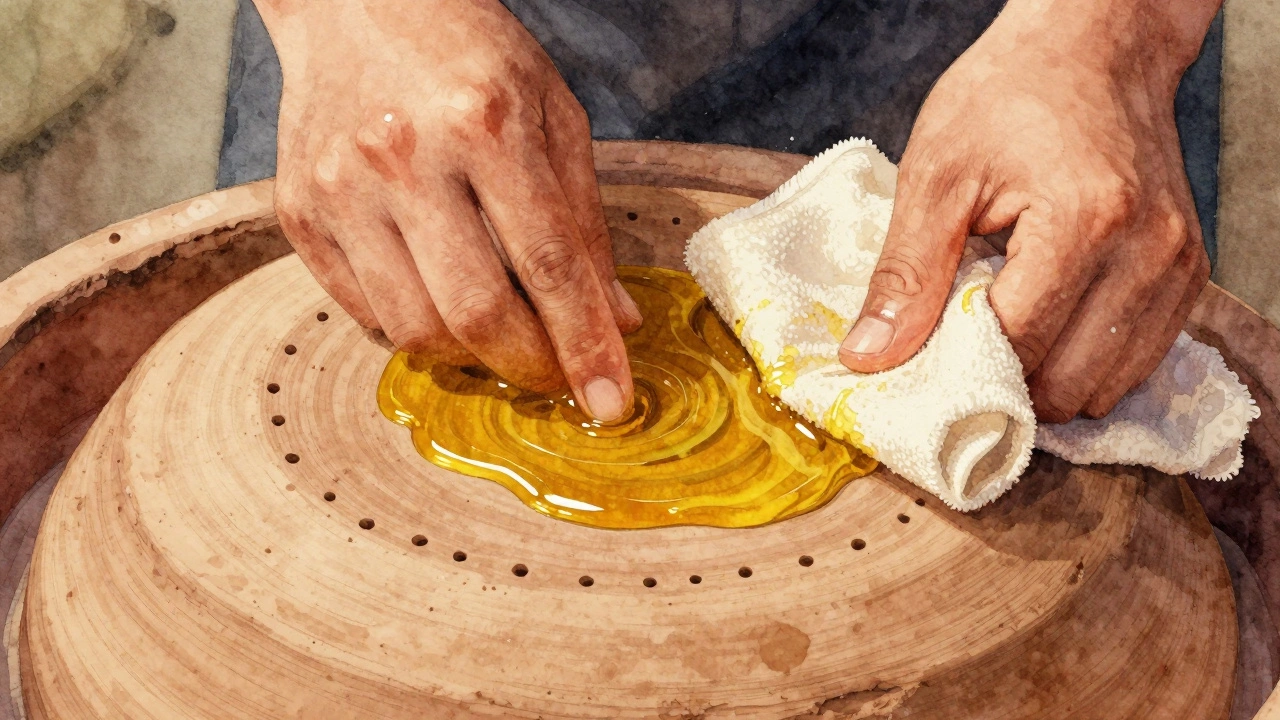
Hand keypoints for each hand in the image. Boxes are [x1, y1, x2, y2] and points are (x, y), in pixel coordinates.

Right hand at [254, 0, 641, 420]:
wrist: (358, 4)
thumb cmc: (469, 54)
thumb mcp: (552, 115)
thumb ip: (585, 220)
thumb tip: (615, 319)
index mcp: (484, 124)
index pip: (548, 264)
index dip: (585, 345)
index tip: (610, 404)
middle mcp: (405, 158)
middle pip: (475, 313)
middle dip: (529, 366)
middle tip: (556, 376)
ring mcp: (342, 189)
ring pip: (413, 328)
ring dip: (471, 356)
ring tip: (502, 336)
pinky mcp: (300, 212)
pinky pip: (363, 312)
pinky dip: (414, 329)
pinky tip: (442, 303)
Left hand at [838, 0, 1219, 422]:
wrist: (1095, 45)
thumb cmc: (1010, 95)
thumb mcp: (937, 174)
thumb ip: (906, 273)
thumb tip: (868, 356)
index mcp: (1085, 222)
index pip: (1018, 345)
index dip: (961, 367)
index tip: (922, 359)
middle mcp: (1147, 253)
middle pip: (1065, 383)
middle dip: (1005, 381)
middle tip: (961, 345)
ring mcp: (1178, 267)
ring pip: (1104, 387)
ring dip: (1047, 377)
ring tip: (1006, 325)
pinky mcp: (1189, 274)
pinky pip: (1135, 362)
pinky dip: (1085, 361)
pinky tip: (1048, 320)